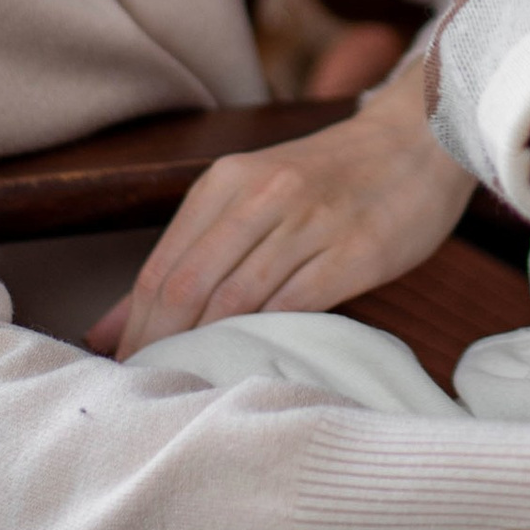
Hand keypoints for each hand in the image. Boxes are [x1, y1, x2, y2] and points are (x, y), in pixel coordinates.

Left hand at [87, 66, 468, 358]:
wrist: (418, 139)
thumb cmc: (327, 179)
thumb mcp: (251, 195)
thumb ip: (188, 255)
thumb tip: (110, 327)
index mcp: (227, 181)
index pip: (162, 267)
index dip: (133, 327)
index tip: (118, 369)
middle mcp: (263, 196)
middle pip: (189, 286)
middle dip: (159, 345)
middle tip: (145, 390)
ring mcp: (311, 223)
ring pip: (237, 300)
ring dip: (205, 350)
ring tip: (188, 388)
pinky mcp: (356, 252)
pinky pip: (296, 307)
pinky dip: (264, 343)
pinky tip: (249, 368)